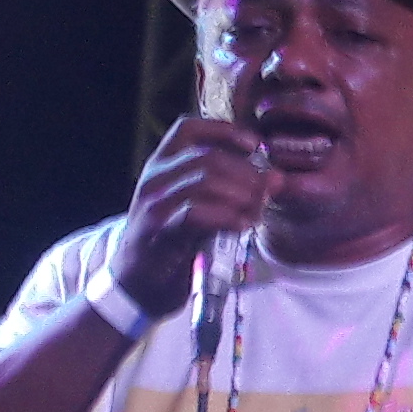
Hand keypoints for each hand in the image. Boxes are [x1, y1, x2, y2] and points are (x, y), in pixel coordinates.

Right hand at [120, 119, 276, 316]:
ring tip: (254, 214)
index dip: (225, 131)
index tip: (254, 145)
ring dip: (242, 197)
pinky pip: (197, 213)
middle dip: (246, 174)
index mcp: (162, 165)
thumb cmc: (174, 242)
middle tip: (264, 195)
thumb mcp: (199, 206)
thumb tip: (275, 178)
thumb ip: (231, 189)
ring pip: (205, 181)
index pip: (188, 128)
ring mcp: (154, 204)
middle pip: (208, 157)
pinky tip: (243, 226)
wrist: (138, 283)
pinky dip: (228, 218)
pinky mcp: (159, 231)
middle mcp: (154, 179)